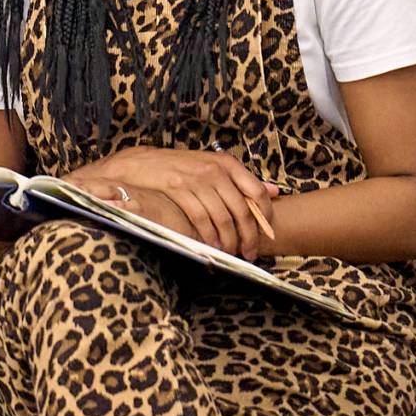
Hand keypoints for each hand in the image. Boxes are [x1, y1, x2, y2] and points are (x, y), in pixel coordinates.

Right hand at [65, 146, 277, 259]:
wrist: (141, 164)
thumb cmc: (180, 168)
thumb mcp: (213, 167)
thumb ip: (242, 180)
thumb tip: (274, 190)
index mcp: (227, 163)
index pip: (257, 191)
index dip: (264, 216)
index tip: (267, 233)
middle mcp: (215, 169)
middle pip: (241, 209)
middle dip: (248, 236)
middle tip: (249, 252)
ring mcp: (196, 178)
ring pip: (222, 217)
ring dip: (228, 239)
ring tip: (230, 252)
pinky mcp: (179, 188)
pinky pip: (200, 218)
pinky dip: (208, 235)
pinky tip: (210, 244)